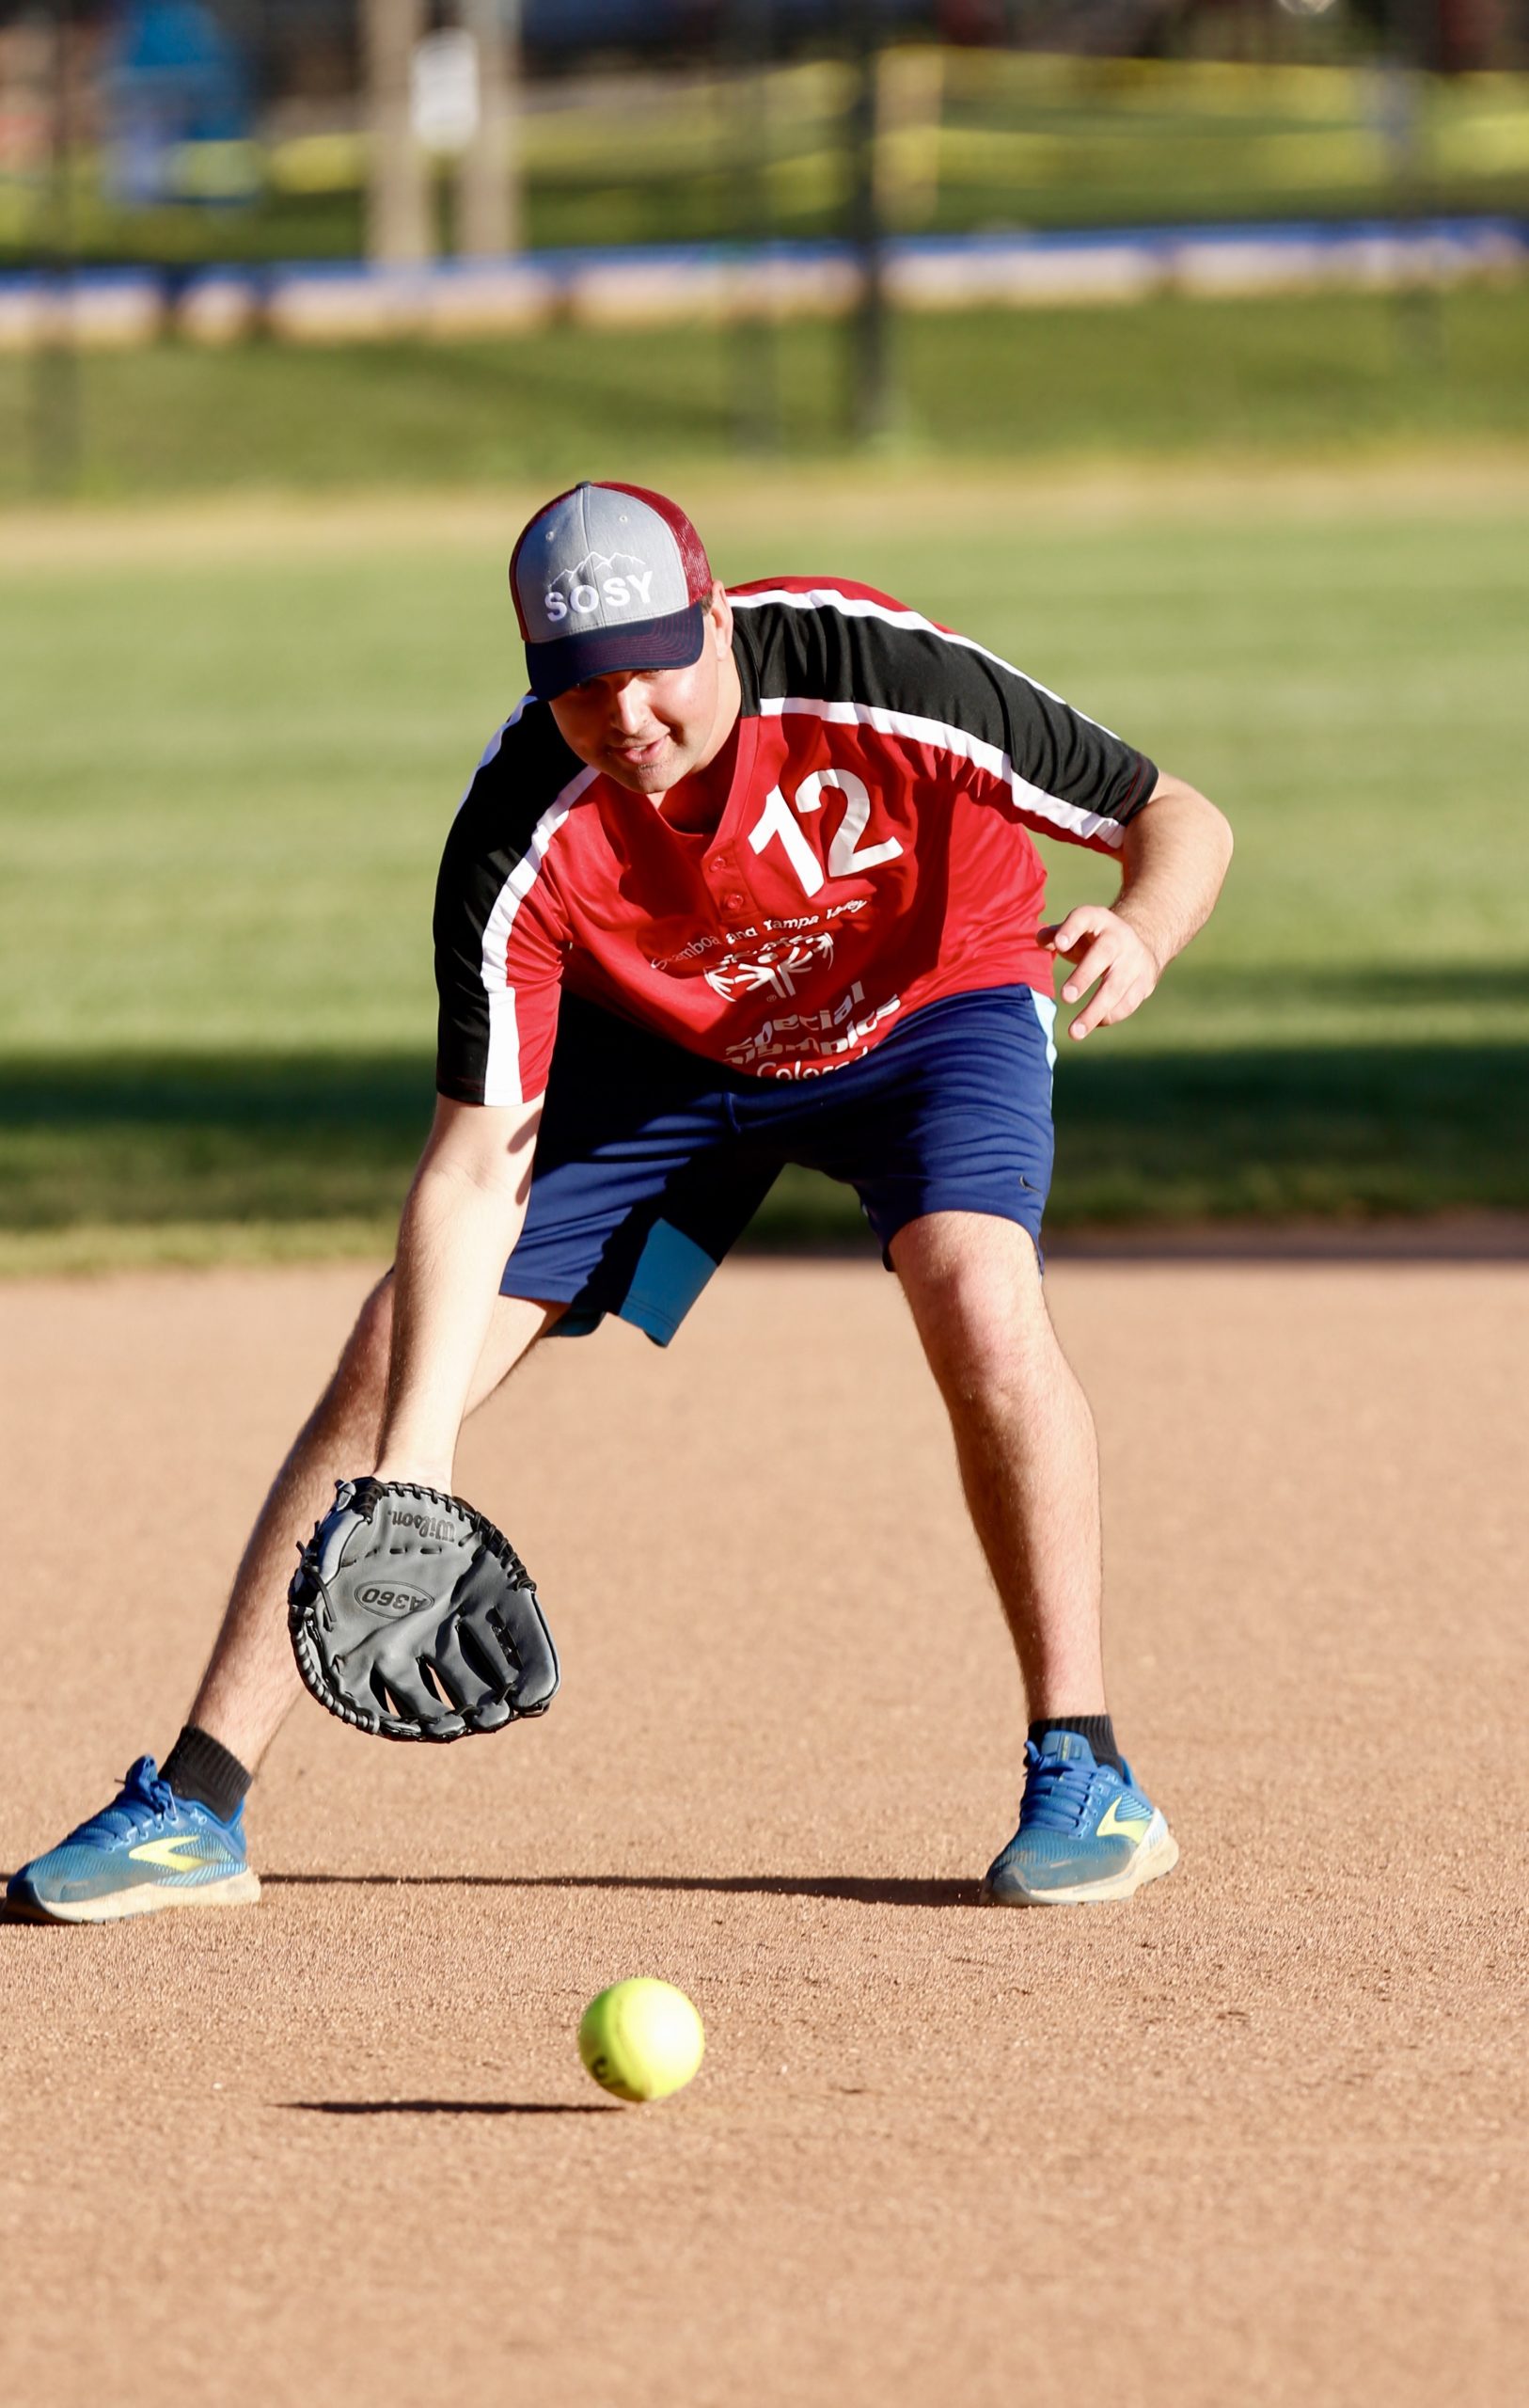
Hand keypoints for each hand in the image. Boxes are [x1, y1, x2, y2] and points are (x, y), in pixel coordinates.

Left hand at [1038, 906, 1160, 1042]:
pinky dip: (1110, 1016)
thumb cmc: (1095, 940)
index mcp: (1098, 919)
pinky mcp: (1145, 982)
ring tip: (1074, 1032)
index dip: (1071, 930)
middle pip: (1102, 956)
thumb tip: (1041, 940)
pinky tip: (1093, 1024)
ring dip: (1095, 1011)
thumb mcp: (1078, 930)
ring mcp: (1134, 960)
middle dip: (1084, 977)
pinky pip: (1128, 1003)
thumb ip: (1055, 935)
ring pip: (1115, 987)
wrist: (1141, 942)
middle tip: (1066, 997)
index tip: (1059, 944)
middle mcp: (1119, 938)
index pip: (1083, 918)